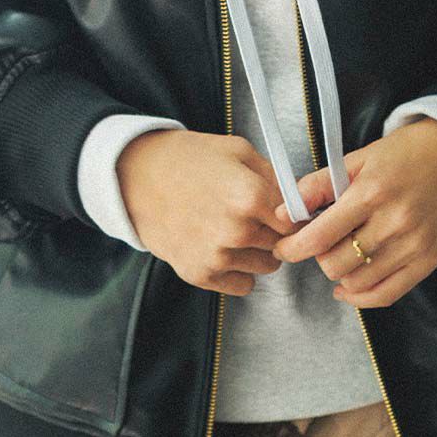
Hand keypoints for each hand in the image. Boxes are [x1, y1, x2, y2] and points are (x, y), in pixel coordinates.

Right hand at [116, 129, 295, 295]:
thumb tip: (299, 201)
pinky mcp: (200, 275)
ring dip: (258, 252)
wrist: (137, 178)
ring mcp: (217, 256)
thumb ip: (274, 177)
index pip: (297, 221)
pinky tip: (222, 247)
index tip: (286, 212)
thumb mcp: (237, 151)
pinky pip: (243, 285)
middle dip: (275, 232)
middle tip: (255, 217)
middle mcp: (236, 230)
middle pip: (283, 244)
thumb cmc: (188, 160)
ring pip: (267, 266)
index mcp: (250, 196)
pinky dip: (238, 270)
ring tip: (234, 229)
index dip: (294, 215)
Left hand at [269, 118, 436, 307]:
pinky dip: (361, 297)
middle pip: (336, 263)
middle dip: (319, 256)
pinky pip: (387, 294)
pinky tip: (348, 287)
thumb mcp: (358, 159)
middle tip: (320, 242)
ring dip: (340, 273)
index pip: (321, 235)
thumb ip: (318, 185)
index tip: (284, 248)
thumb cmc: (404, 155)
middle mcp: (395, 222)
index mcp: (372, 192)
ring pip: (357, 282)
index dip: (294, 247)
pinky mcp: (429, 261)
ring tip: (340, 253)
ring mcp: (414, 245)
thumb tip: (284, 212)